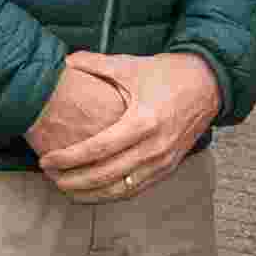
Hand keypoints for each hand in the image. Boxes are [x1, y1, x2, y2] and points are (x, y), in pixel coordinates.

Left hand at [35, 51, 222, 200]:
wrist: (210, 84)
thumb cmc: (168, 73)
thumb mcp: (131, 65)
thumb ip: (95, 63)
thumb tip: (63, 61)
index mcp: (143, 121)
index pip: (97, 149)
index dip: (68, 158)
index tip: (46, 160)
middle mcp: (154, 147)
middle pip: (105, 176)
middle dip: (73, 181)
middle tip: (50, 177)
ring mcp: (163, 161)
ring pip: (120, 190)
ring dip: (90, 194)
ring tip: (65, 189)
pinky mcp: (169, 168)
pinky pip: (136, 190)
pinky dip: (111, 195)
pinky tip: (93, 192)